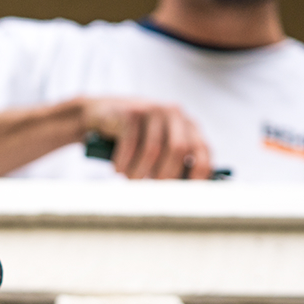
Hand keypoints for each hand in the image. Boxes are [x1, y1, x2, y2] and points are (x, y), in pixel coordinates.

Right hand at [80, 97, 212, 179]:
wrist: (101, 114)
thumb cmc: (133, 139)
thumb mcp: (158, 147)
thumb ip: (173, 162)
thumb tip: (182, 192)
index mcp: (187, 125)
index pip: (203, 150)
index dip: (199, 173)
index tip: (188, 193)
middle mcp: (174, 114)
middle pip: (178, 151)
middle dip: (163, 176)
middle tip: (149, 191)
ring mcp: (153, 110)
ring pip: (152, 150)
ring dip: (139, 172)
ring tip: (130, 178)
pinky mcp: (131, 112)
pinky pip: (131, 144)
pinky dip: (123, 162)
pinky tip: (118, 168)